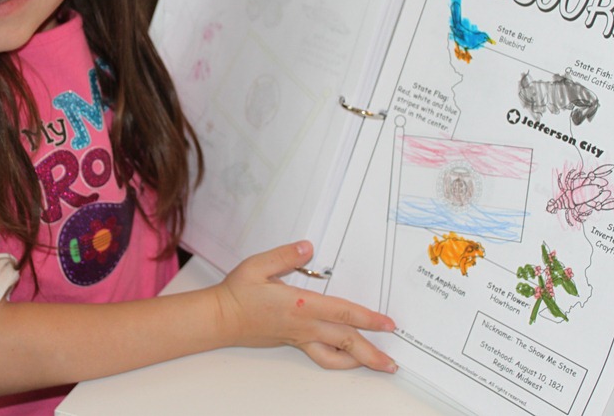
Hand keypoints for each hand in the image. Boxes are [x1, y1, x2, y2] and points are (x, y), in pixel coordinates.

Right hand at [212, 241, 397, 371]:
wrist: (221, 318)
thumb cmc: (238, 292)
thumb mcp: (258, 265)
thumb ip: (285, 255)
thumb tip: (308, 248)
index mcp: (299, 305)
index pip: (342, 313)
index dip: (368, 318)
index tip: (387, 323)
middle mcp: (303, 326)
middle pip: (345, 341)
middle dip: (371, 352)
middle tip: (392, 362)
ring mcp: (299, 337)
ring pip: (335, 355)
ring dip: (359, 362)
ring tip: (377, 365)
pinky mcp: (293, 342)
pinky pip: (321, 356)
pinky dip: (339, 360)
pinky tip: (347, 360)